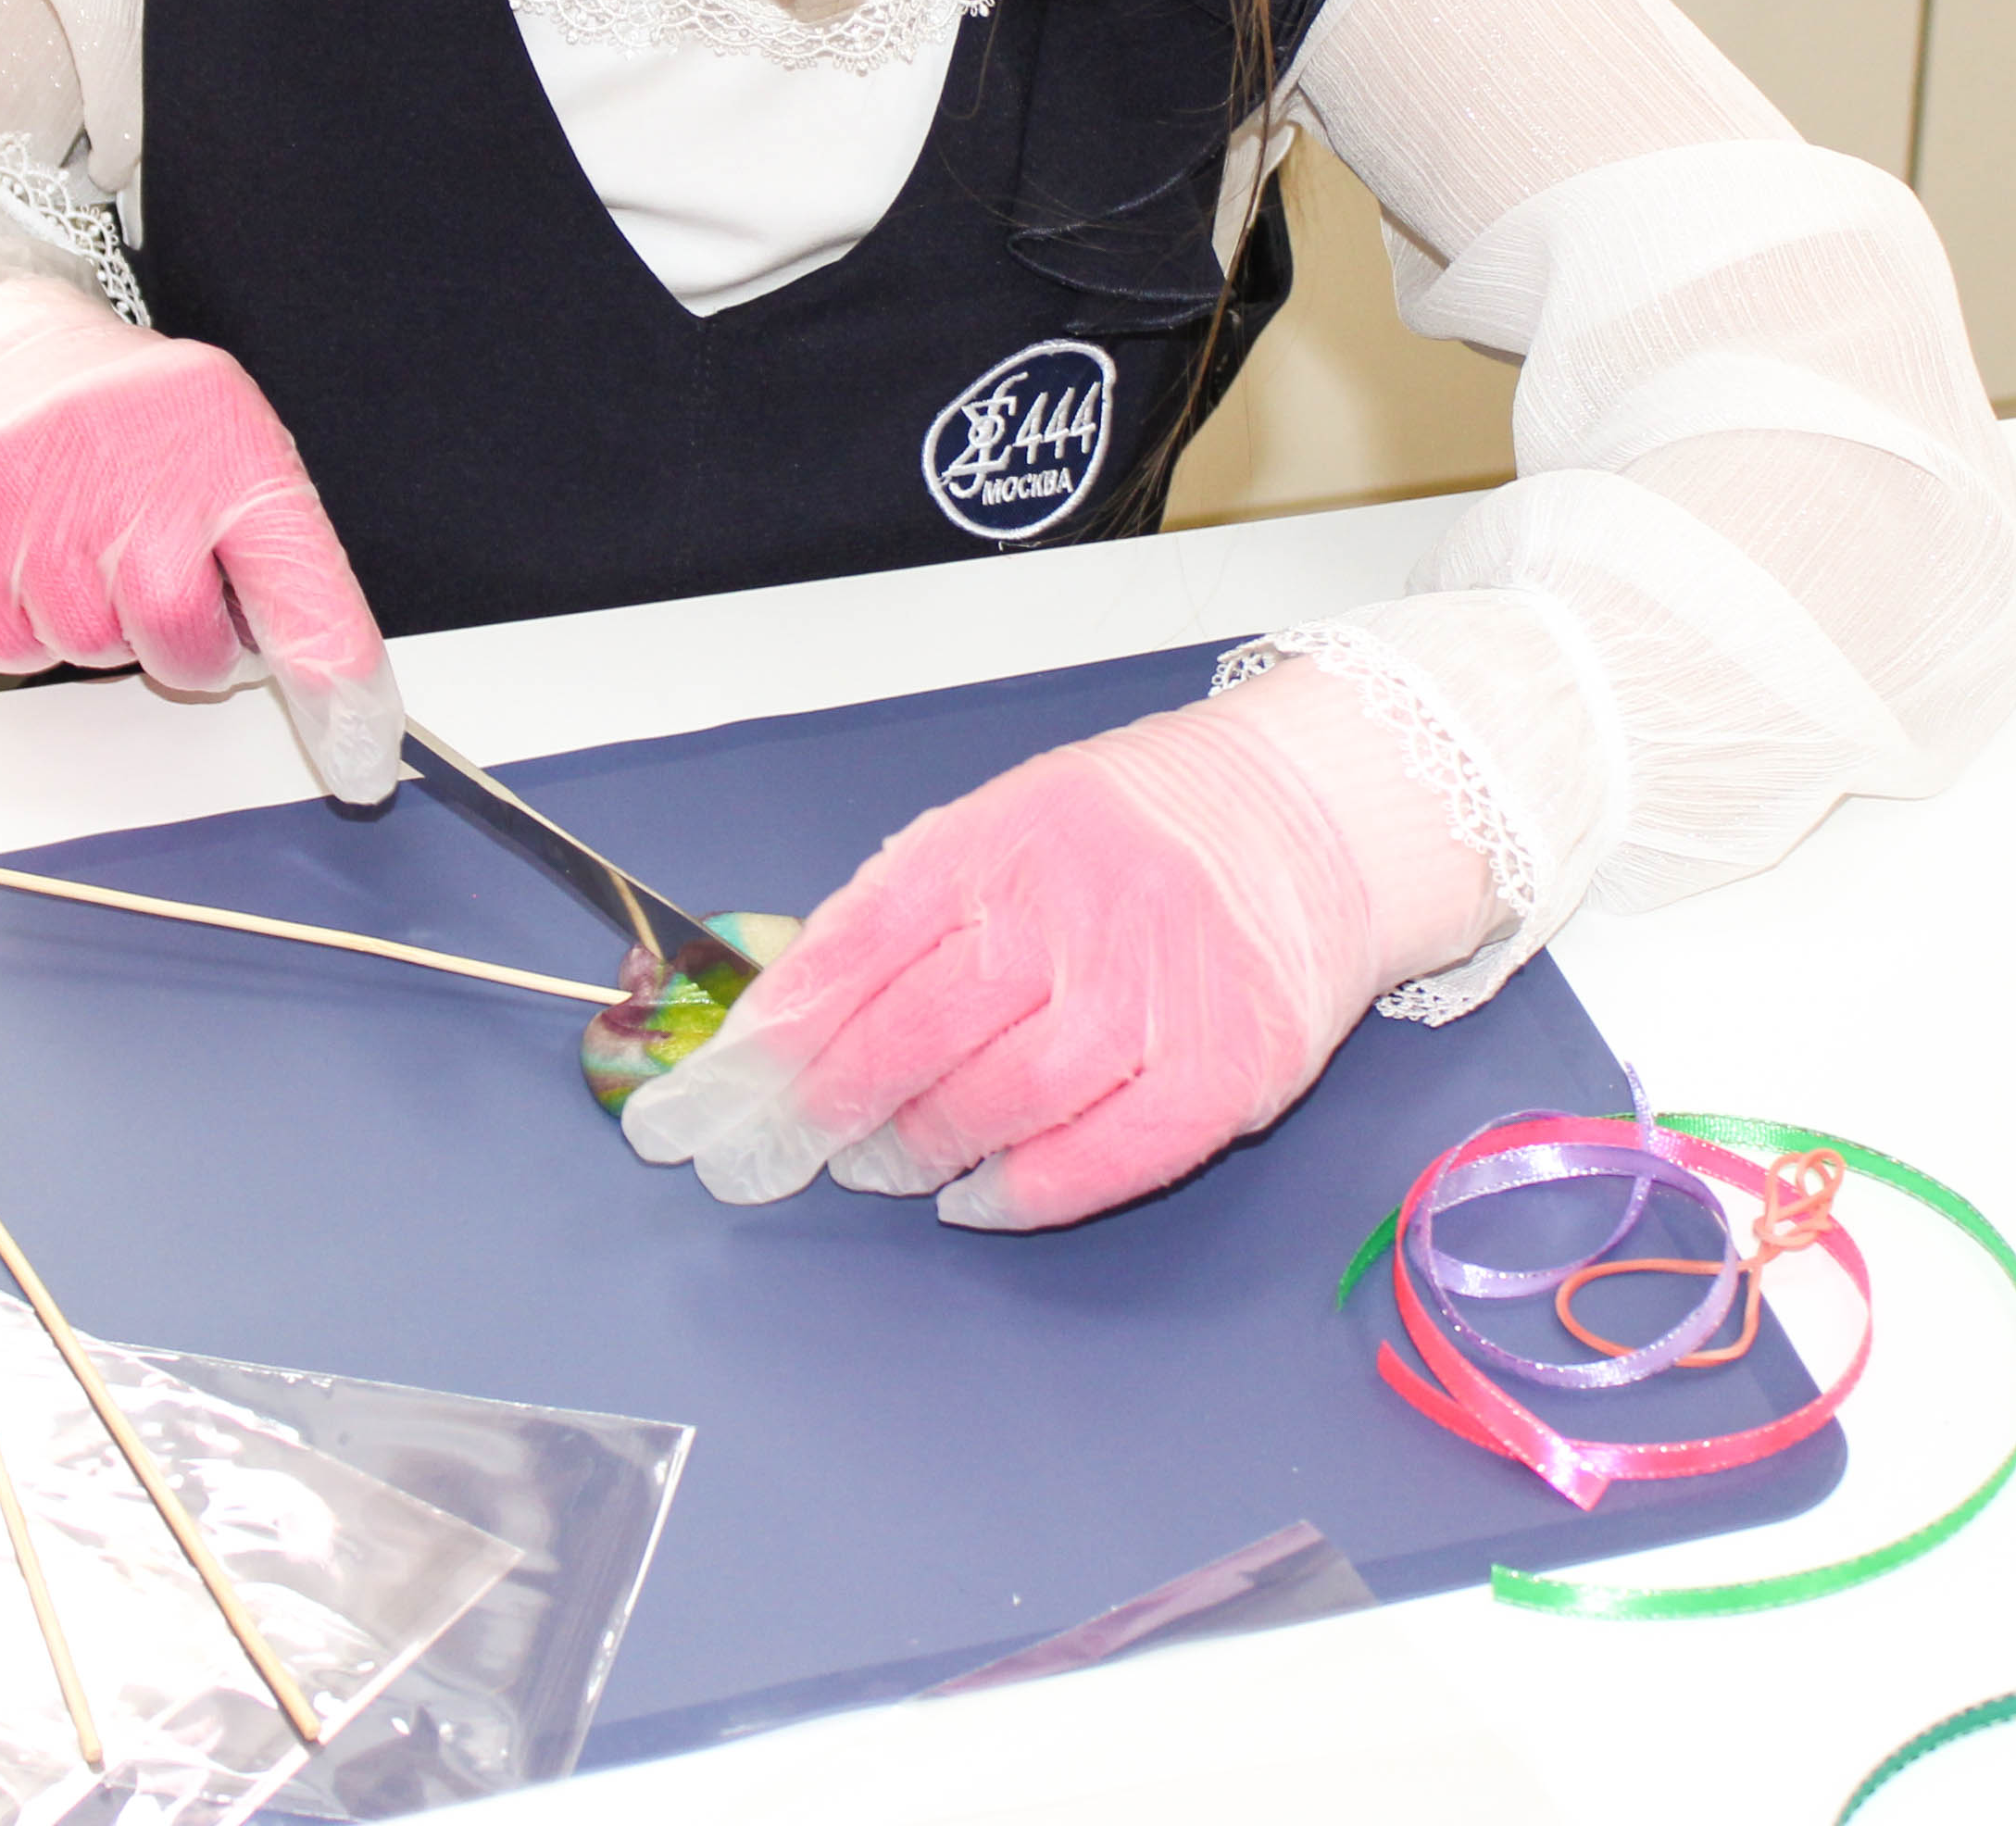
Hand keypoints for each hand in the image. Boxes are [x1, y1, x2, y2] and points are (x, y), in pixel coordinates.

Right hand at [0, 277, 404, 799]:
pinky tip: (27, 558)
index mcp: (222, 438)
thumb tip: (322, 684)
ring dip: (100, 628)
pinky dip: (26, 628)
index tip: (361, 753)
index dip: (333, 670)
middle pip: (180, 635)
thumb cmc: (127, 423)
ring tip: (83, 547)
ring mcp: (29, 503)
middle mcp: (127, 466)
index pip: (297, 572)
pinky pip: (11, 652)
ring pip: (91, 649)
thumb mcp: (226, 440)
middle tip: (169, 594)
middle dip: (186, 646)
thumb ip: (273, 549)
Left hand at [618, 663, 1494, 1228]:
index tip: (699, 1105)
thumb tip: (777, 1014)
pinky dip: (1021, 1192)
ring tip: (870, 1165)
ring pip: (994, 1102)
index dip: (766, 1042)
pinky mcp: (1228, 1070)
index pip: (853, 952)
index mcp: (1005, 839)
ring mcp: (1158, 993)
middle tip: (756, 1161)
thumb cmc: (1134, 832)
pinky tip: (971, 1198)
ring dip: (912, 1149)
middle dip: (814, 1115)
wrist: (1316, 817)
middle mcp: (1079, 910)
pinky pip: (1101, 1156)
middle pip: (909, 1038)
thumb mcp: (1006, 825)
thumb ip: (903, 910)